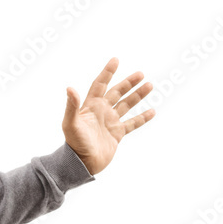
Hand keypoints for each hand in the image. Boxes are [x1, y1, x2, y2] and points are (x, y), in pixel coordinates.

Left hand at [63, 57, 156, 175]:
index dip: (107, 72)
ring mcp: (110, 122)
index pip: (100, 85)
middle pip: (117, 93)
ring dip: (137, 96)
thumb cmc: (74, 143)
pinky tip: (152, 111)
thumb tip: (69, 88)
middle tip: (141, 73)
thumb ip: (71, 106)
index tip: (115, 60)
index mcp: (90, 106)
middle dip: (128, 83)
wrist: (81, 163)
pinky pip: (132, 124)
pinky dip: (142, 118)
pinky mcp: (117, 134)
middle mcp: (101, 112)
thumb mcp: (71, 123)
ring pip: (127, 105)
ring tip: (150, 85)